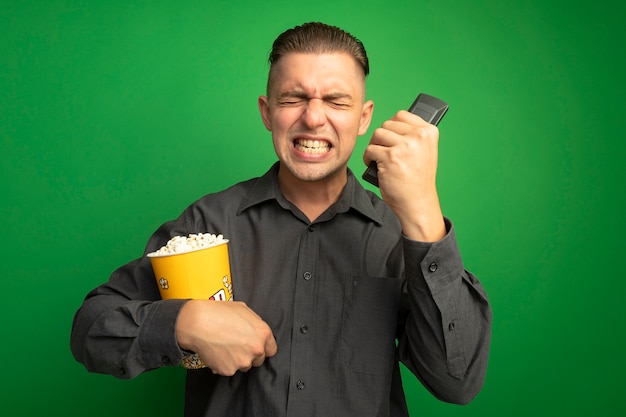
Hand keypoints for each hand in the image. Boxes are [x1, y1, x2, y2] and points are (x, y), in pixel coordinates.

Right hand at [175, 300, 276, 375]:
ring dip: (237, 359)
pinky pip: (229, 369)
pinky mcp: (229, 370)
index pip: (271, 350)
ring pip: (244, 365)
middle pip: (258, 359)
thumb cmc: (218, 313)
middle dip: (250, 354)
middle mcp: (256, 349)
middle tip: (236, 344)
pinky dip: (224, 364)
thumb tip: (256, 330)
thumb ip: (255, 323)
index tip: (254, 345)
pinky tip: (217, 351)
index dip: (263, 347)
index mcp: (263, 333)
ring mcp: (243, 361)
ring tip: (224, 346)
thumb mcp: (243, 310)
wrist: (197, 323)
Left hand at [363, 110, 445, 240]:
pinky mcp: (390, 157)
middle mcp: (419, 136)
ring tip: (379, 158)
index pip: (402, 114)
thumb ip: (413, 135)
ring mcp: (405, 146)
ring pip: (377, 134)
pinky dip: (368, 158)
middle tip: (383, 151)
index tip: (391, 138)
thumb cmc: (418, 180)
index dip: (392, 127)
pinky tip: (374, 166)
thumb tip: (394, 122)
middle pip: (387, 124)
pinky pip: (370, 149)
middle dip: (381, 138)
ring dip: (374, 146)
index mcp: (429, 132)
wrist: (417, 203)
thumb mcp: (425, 152)